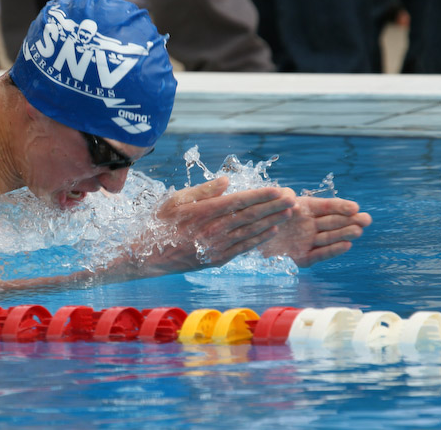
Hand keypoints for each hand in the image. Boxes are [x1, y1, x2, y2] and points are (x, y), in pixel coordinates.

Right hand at [149, 176, 295, 270]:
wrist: (147, 255)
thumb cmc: (160, 222)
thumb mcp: (176, 200)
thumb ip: (204, 190)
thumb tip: (227, 181)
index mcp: (203, 211)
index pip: (239, 201)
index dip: (261, 195)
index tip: (278, 189)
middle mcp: (212, 229)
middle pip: (250, 215)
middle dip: (274, 206)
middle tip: (293, 198)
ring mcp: (216, 246)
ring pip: (250, 231)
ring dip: (272, 221)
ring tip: (288, 212)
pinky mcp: (217, 260)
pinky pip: (243, 247)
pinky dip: (259, 238)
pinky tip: (272, 230)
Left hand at [260, 193, 371, 266]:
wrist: (247, 238)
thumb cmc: (259, 216)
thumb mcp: (269, 202)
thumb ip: (280, 197)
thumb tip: (289, 195)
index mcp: (304, 209)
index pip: (326, 206)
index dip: (341, 206)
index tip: (355, 207)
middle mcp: (309, 225)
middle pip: (333, 222)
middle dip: (350, 220)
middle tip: (366, 219)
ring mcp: (307, 241)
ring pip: (329, 237)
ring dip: (344, 234)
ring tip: (358, 231)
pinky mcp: (303, 258)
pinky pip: (319, 254)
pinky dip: (332, 250)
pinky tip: (346, 245)